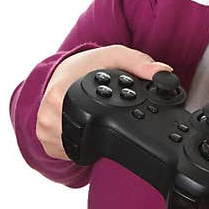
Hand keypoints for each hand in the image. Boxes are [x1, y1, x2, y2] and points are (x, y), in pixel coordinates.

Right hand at [36, 44, 172, 159]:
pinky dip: (80, 143)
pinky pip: (67, 152)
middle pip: (86, 138)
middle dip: (105, 129)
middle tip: (109, 114)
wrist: (62, 70)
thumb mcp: (115, 57)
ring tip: (95, 117)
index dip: (114, 120)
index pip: (92, 119)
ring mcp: (44, 129)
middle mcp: (48, 113)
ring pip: (77, 148)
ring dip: (91, 139)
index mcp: (62, 92)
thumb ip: (140, 64)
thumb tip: (164, 73)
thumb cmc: (88, 64)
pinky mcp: (44, 140)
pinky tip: (84, 127)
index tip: (122, 114)